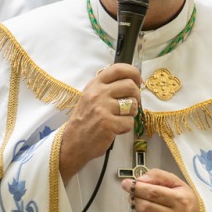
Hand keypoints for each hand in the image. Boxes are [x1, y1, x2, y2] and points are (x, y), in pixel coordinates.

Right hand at [60, 63, 141, 181]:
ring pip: (133, 104)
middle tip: (131, 103)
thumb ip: (106, 87)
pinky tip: (116, 129)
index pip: (118, 69)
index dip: (133, 72)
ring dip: (131, 113)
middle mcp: (98, 93)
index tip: (138, 80)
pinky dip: (126, 127)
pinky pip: (129, 122)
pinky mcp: (108, 124)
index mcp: (95, 85)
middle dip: (136, 95)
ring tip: (120, 118)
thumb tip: (131, 82)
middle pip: (130, 86)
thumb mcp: (90, 96)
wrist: (73, 142)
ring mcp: (103, 108)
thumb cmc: (85, 120)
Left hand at [123, 169, 198, 211]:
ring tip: (140, 208)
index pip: (153, 193)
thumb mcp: (176, 183)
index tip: (126, 184)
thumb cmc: (184, 200)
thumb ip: (158, 176)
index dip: (136, 188)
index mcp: (180, 199)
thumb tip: (139, 180)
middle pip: (145, 207)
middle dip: (135, 199)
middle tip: (134, 196)